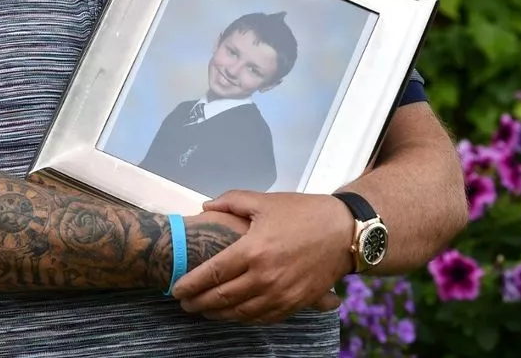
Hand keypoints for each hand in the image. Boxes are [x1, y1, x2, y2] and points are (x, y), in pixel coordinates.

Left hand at [172, 191, 353, 324]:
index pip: (213, 273)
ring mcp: (281, 294)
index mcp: (254, 250)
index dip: (191, 283)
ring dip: (218, 314)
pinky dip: (244, 319)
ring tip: (203, 311)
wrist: (344, 232)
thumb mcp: (265, 201)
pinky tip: (234, 314)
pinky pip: (263, 318)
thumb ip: (231, 201)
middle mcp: (265, 277)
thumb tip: (206, 207)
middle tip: (184, 304)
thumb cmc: (304, 213)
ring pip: (240, 313)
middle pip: (222, 298)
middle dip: (198, 303)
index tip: (176, 288)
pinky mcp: (295, 304)